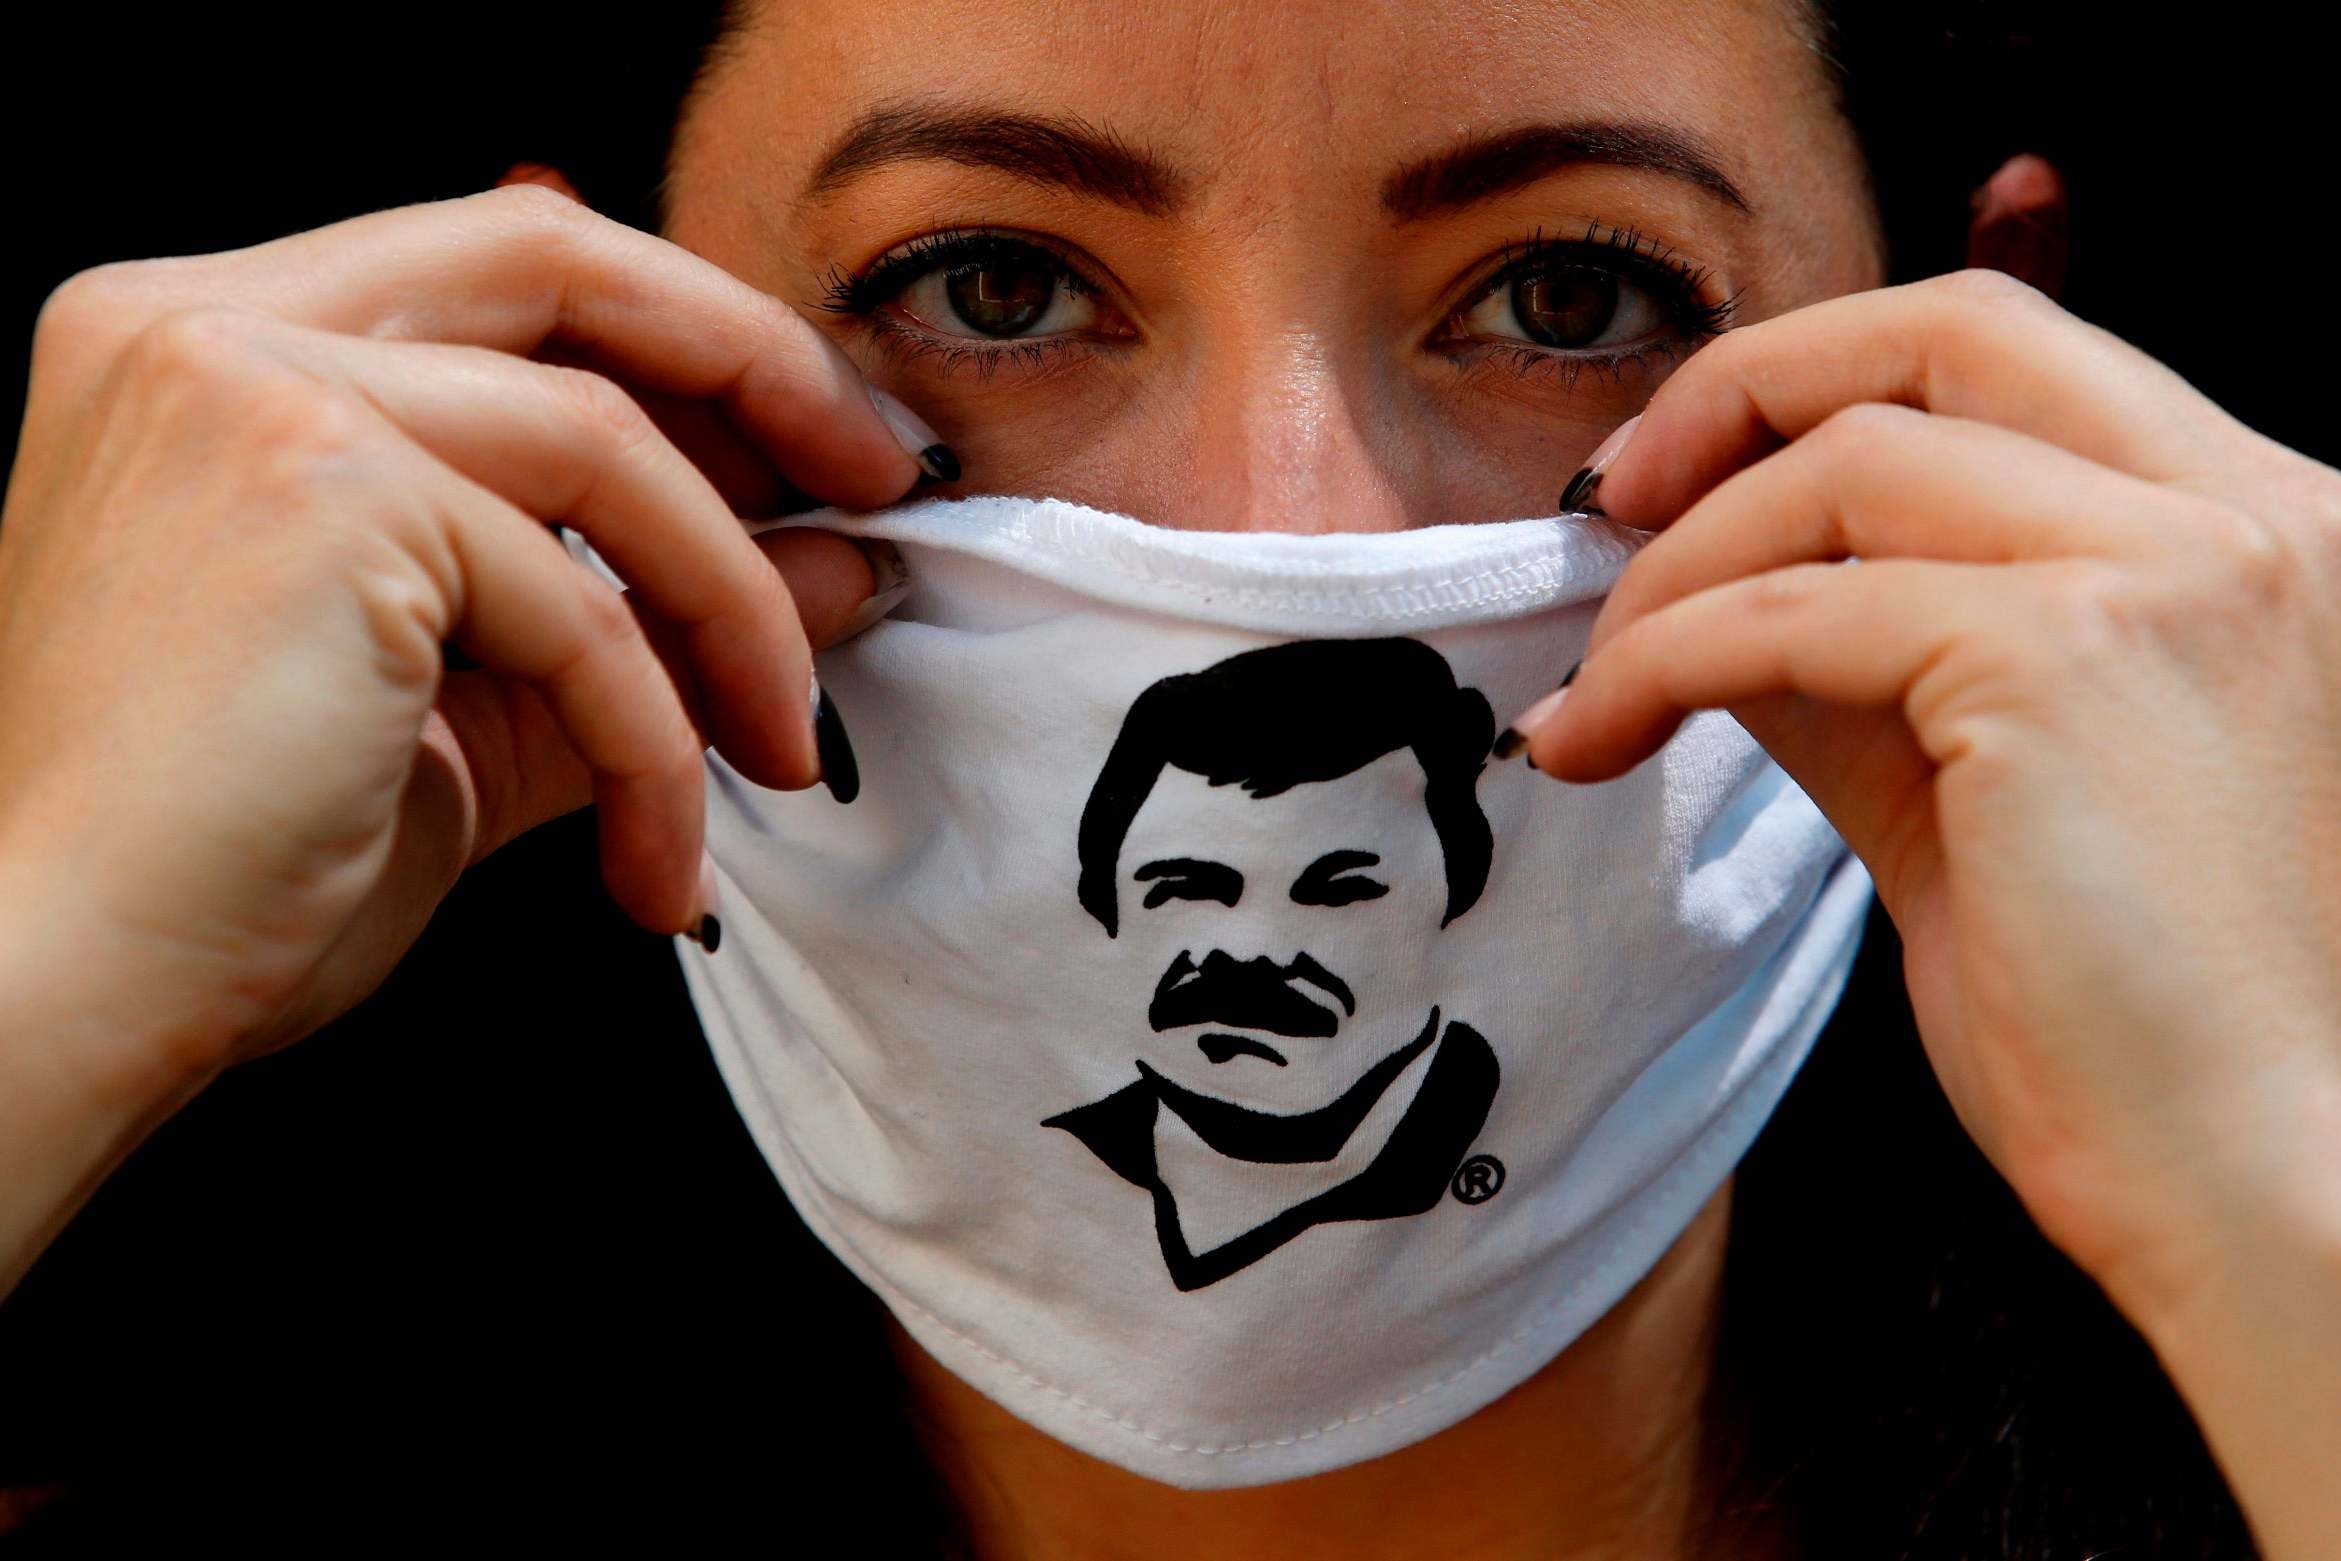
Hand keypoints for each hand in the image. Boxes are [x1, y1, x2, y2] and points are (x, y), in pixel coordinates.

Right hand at [0, 183, 929, 1093]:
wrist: (75, 992)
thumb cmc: (233, 873)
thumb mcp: (471, 718)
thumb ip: (642, 619)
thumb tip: (835, 562)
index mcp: (210, 346)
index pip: (502, 269)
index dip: (686, 342)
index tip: (815, 450)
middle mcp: (204, 325)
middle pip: (559, 263)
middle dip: (758, 370)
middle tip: (879, 492)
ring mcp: (243, 386)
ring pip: (604, 448)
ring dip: (733, 613)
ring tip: (783, 753)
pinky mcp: (311, 486)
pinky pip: (577, 599)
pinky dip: (656, 736)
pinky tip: (663, 857)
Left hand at [1511, 268, 2340, 1552]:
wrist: (2252, 1183)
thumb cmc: (2139, 1020)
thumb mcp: (1987, 788)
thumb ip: (1874, 658)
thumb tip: (1708, 590)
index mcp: (2257, 528)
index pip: (2017, 347)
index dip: (1825, 366)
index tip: (1692, 459)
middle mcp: (2243, 514)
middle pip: (1942, 337)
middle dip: (1739, 390)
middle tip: (1615, 501)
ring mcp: (2164, 572)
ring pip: (1840, 468)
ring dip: (1676, 570)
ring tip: (1600, 683)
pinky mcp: (2057, 661)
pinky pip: (1788, 614)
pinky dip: (1659, 661)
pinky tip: (1595, 735)